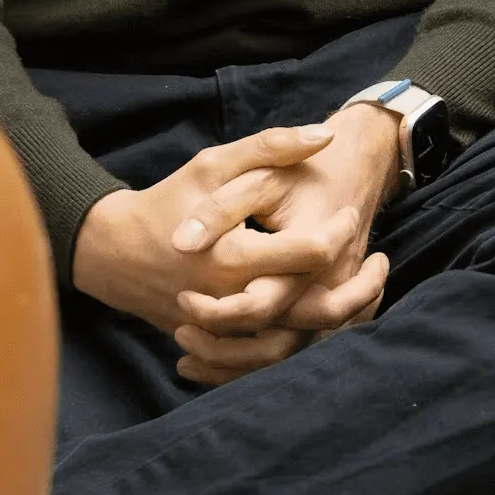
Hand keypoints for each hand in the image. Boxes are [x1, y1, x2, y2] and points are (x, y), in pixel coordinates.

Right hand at [69, 108, 397, 382]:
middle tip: (380, 262)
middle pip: (312, 309)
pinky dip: (309, 340)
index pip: (308, 253)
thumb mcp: (215, 164)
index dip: (340, 231)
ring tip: (366, 290)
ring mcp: (225, 330)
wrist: (114, 252)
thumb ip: (270, 147)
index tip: (349, 213)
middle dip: (358, 290)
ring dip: (339, 321)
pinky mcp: (220, 343)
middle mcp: (230, 300)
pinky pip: (270, 357)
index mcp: (232, 255)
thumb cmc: (169, 200)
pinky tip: (332, 313)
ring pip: (296, 343)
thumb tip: (326, 136)